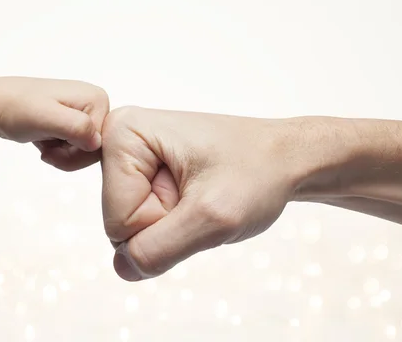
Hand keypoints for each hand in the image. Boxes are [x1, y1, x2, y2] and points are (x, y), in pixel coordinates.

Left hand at [0, 77, 109, 170]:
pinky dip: (60, 151)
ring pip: (85, 151)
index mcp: (97, 99)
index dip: (78, 154)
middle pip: (96, 148)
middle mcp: (95, 103)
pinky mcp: (73, 121)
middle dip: (70, 156)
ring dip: (63, 155)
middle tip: (47, 151)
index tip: (53, 150)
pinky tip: (45, 142)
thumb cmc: (17, 108)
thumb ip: (76, 128)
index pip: (103, 143)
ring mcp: (84, 112)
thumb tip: (97, 142)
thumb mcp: (47, 118)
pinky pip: (76, 147)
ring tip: (44, 143)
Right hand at [101, 106, 299, 280]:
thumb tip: (122, 269)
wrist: (284, 159)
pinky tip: (194, 196)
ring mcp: (129, 157)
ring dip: (172, 224)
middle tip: (200, 197)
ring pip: (131, 227)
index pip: (117, 220)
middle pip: (118, 223)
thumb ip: (160, 249)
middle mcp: (118, 140)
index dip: (162, 223)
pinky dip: (174, 221)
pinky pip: (143, 221)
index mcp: (123, 133)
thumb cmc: (257, 172)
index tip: (197, 194)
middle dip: (165, 224)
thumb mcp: (213, 217)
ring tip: (200, 194)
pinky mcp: (142, 172)